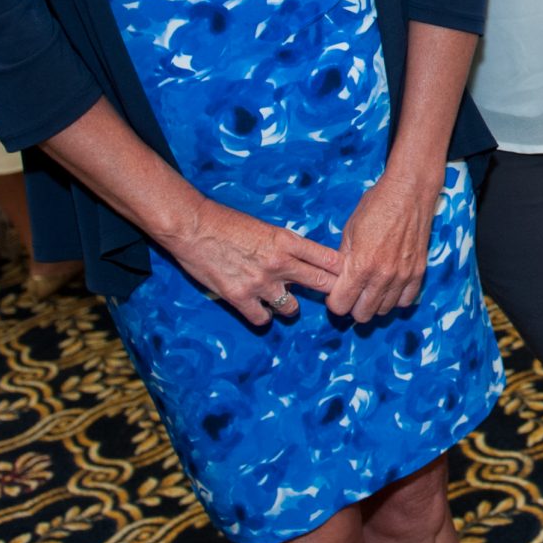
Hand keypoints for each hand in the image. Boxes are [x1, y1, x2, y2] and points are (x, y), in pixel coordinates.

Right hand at [159, 198, 343, 327]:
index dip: (343, 271)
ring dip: (289, 307)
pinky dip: (262, 316)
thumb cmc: (228, 223)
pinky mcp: (239, 297)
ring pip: (292, 309)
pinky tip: (258, 308)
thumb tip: (306, 259)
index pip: (329, 259)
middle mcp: (279, 263)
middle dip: (330, 292)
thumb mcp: (266, 228)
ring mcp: (260, 282)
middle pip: (321, 284)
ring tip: (282, 300)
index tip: (349, 277)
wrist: (194, 227)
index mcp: (288, 241)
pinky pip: (263, 319)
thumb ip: (287, 245)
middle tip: (334, 299)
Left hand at [332, 162, 441, 322]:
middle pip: (363, 314)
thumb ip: (343, 261)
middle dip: (353, 306)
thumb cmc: (376, 206)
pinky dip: (395, 299)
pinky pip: (405, 301)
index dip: (335, 300)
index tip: (336, 292)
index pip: (340, 306)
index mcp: (360, 266)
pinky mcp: (419, 272)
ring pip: (384, 310)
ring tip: (371, 288)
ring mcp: (403, 276)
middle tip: (353, 292)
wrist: (409, 192)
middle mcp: (382, 276)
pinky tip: (389, 287)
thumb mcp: (349, 231)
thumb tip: (337, 280)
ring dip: (374, 303)